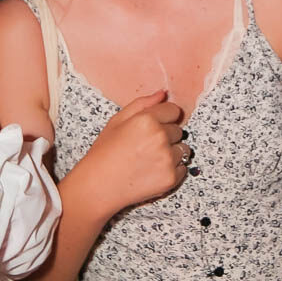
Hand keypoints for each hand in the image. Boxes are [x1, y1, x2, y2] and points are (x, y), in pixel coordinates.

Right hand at [84, 90, 189, 214]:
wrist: (98, 186)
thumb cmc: (104, 153)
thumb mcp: (117, 121)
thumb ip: (142, 104)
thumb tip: (163, 93)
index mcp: (146, 119)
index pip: (173, 110)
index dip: (163, 118)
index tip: (153, 127)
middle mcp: (160, 137)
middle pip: (178, 130)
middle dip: (166, 136)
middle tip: (144, 147)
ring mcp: (167, 159)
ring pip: (183, 150)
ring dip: (171, 153)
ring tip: (148, 160)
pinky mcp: (171, 178)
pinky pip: (182, 168)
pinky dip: (171, 170)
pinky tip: (152, 172)